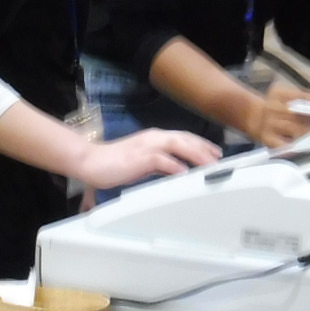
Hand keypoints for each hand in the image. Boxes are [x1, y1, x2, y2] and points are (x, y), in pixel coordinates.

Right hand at [77, 129, 220, 190]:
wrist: (91, 161)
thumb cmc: (114, 163)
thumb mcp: (143, 161)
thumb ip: (159, 163)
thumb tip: (176, 170)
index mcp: (154, 137)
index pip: (183, 137)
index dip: (201, 143)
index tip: (214, 152)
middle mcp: (153, 137)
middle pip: (185, 139)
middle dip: (204, 148)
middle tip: (218, 159)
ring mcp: (147, 146)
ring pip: (178, 145)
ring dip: (196, 154)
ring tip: (209, 164)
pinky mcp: (139, 158)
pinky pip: (161, 160)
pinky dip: (174, 166)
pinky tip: (184, 173)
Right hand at [242, 84, 309, 147]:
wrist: (252, 116)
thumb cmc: (277, 107)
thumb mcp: (289, 96)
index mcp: (279, 92)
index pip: (303, 96)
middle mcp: (272, 106)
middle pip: (300, 114)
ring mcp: (269, 123)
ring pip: (296, 130)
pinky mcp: (267, 139)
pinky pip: (285, 145)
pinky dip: (297, 147)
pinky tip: (307, 147)